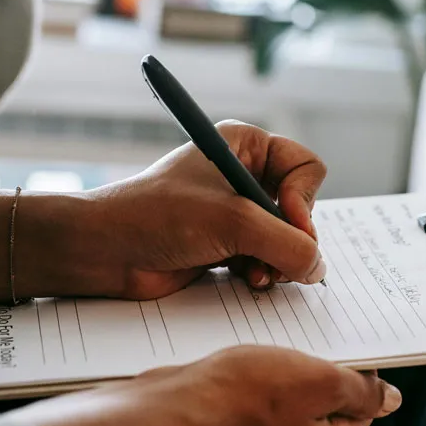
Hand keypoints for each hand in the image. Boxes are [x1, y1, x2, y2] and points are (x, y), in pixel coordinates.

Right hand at [10, 346, 401, 425]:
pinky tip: (243, 363)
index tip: (349, 347)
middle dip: (318, 372)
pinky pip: (254, 405)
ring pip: (285, 403)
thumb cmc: (243, 396)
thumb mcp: (317, 381)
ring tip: (272, 347)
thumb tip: (390, 400)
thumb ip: (359, 391)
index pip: (360, 412)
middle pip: (321, 408)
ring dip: (284, 374)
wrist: (173, 411)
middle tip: (308, 341)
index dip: (360, 376)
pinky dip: (254, 382)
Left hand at [17, 121, 326, 299]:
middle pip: (300, 207)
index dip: (304, 200)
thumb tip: (318, 268)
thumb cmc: (159, 216)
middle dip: (290, 237)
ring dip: (277, 260)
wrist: (107, 250)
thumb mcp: (233, 221)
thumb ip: (288, 244)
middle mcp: (244, 174)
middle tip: (275, 257)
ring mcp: (235, 210)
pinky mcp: (227, 242)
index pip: (306, 168)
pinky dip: (263, 271)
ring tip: (258, 273)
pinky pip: (266, 257)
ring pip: (285, 237)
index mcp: (246, 146)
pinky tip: (248, 279)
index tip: (288, 224)